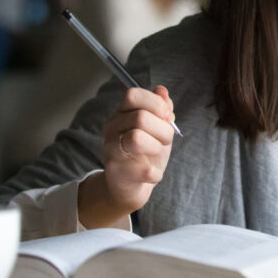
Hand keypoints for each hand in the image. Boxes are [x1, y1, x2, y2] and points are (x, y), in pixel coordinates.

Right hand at [80, 86, 175, 226]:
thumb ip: (161, 108)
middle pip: (141, 118)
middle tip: (164, 140)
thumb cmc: (145, 151)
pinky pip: (144, 169)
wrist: (131, 186)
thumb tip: (162, 91)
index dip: (155, 103)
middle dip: (163, 130)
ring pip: (136, 138)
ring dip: (157, 148)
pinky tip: (152, 173)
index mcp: (121, 113)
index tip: (166, 117)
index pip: (132, 95)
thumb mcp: (157, 127)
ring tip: (156, 154)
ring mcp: (110, 151)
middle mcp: (111, 128)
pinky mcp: (116, 173)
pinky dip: (155, 173)